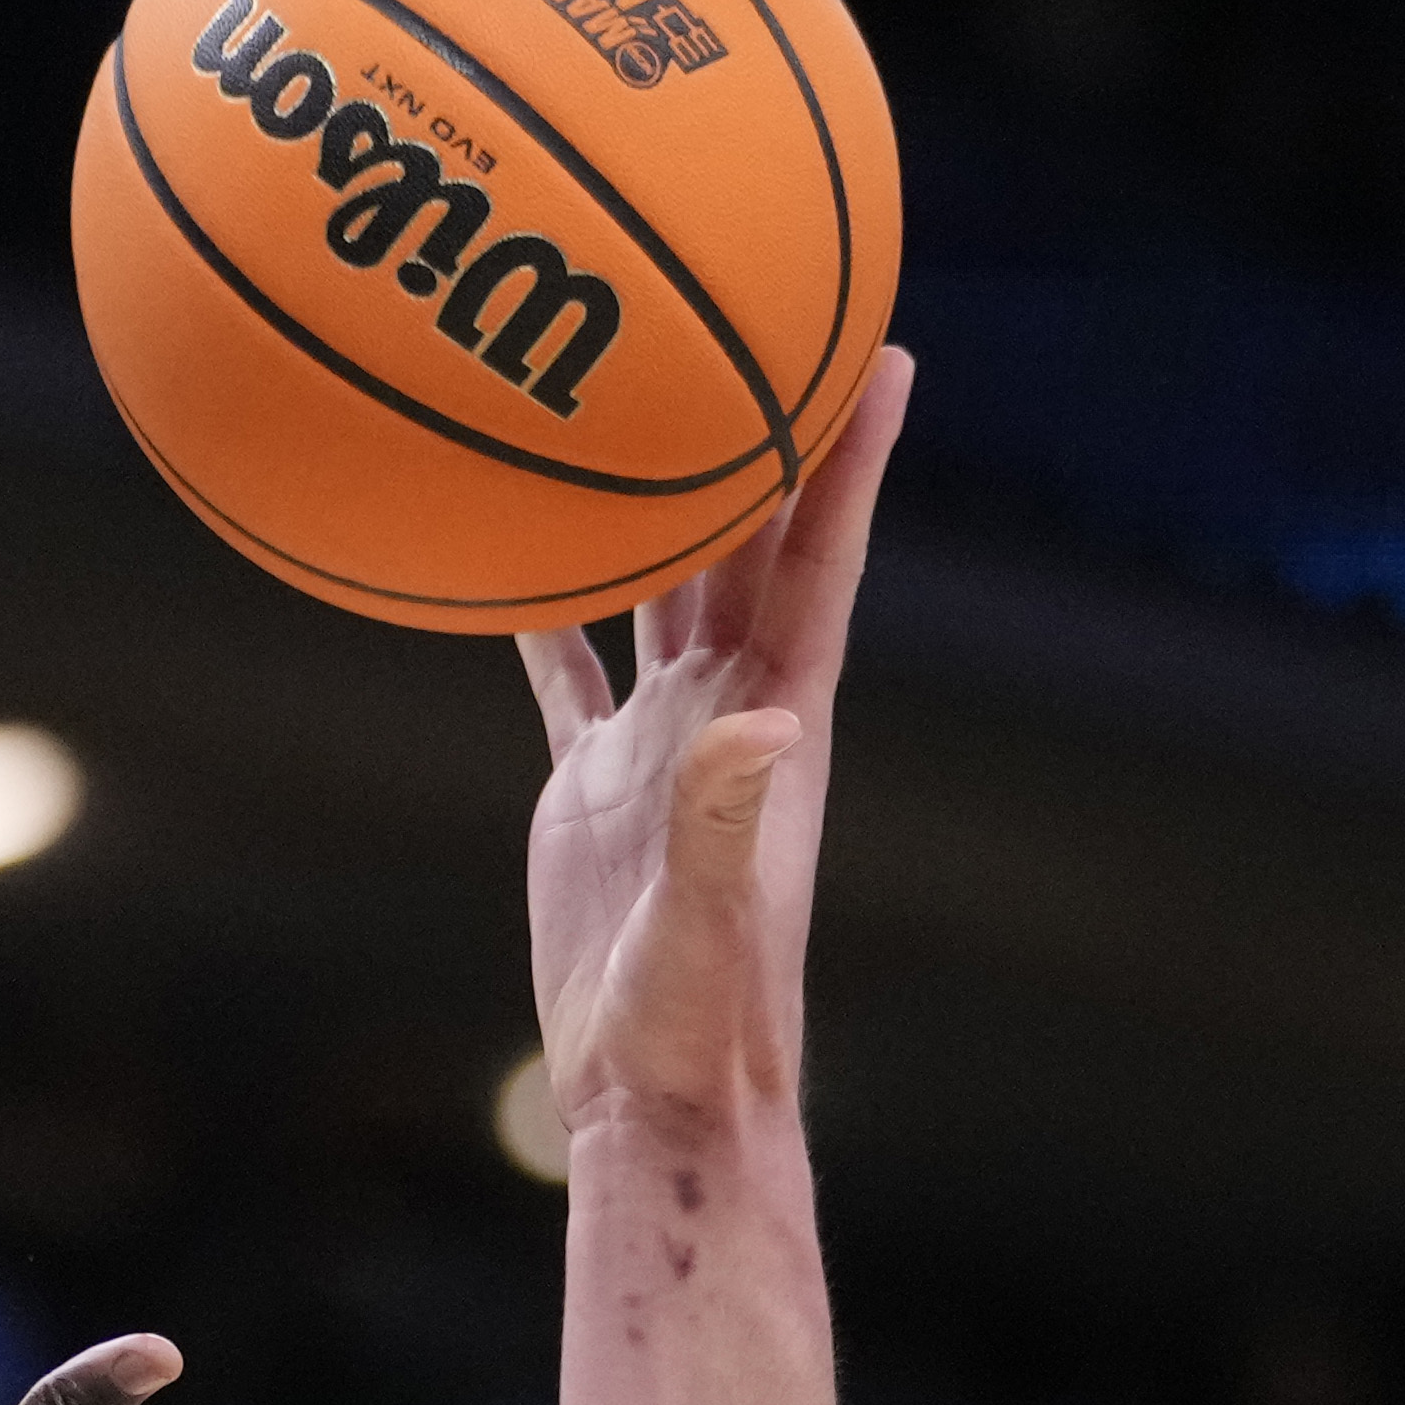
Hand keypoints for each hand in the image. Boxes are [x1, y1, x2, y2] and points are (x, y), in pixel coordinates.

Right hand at [521, 345, 913, 1146]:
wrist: (656, 1096)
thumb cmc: (701, 1022)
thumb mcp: (711, 919)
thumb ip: (725, 821)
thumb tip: (762, 724)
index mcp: (773, 724)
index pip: (817, 560)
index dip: (847, 458)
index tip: (880, 350)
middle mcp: (726, 712)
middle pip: (745, 539)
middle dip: (758, 429)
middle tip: (764, 308)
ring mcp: (659, 744)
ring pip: (658, 584)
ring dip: (655, 490)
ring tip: (634, 385)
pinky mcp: (594, 785)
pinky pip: (567, 669)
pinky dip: (549, 603)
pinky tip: (524, 539)